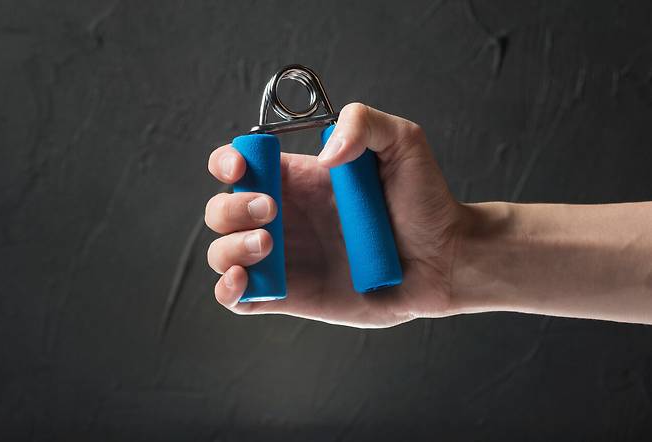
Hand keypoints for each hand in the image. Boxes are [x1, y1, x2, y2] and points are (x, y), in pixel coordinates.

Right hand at [205, 103, 462, 327]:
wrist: (444, 258)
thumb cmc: (425, 201)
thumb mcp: (402, 142)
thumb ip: (362, 122)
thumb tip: (322, 155)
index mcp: (300, 179)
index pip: (240, 165)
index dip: (228, 161)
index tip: (241, 166)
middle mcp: (285, 217)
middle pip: (222, 208)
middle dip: (232, 207)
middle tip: (273, 211)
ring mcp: (285, 258)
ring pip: (222, 252)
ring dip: (230, 246)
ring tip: (268, 244)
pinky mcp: (291, 296)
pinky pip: (240, 298)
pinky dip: (227, 290)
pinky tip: (245, 280)